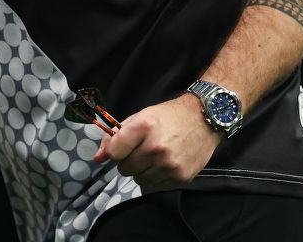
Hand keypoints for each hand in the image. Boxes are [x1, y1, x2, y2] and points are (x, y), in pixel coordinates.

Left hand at [91, 93, 221, 192]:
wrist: (204, 118)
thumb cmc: (168, 117)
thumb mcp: (140, 117)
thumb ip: (116, 137)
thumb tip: (98, 158)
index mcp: (143, 127)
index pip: (114, 152)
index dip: (115, 151)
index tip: (122, 147)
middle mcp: (155, 148)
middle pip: (125, 169)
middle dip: (129, 161)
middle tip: (141, 150)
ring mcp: (169, 165)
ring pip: (139, 180)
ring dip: (143, 170)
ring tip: (155, 156)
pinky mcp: (180, 177)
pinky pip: (156, 186)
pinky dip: (157, 177)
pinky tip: (166, 163)